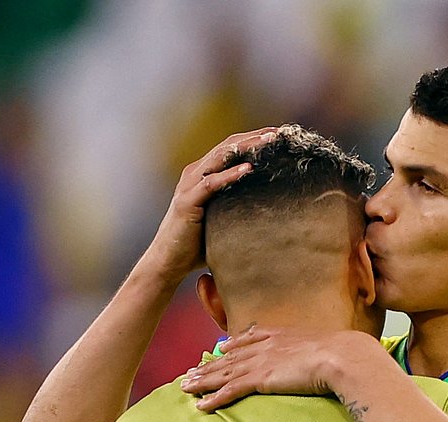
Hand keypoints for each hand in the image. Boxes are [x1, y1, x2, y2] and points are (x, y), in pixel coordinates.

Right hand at [143, 127, 278, 285]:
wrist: (169, 261)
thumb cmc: (198, 244)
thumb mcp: (224, 219)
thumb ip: (239, 207)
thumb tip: (271, 210)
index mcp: (204, 175)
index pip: (231, 149)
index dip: (254, 139)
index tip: (279, 136)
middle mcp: (195, 174)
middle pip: (228, 146)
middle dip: (254, 137)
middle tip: (278, 133)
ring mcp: (189, 185)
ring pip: (220, 157)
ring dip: (246, 147)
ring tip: (268, 141)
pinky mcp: (186, 201)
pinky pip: (211, 183)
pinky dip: (230, 174)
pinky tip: (249, 169)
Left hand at [180, 325, 366, 410]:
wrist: (343, 356)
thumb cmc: (343, 354)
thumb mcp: (326, 345)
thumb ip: (316, 349)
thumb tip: (325, 355)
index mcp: (281, 335)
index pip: (250, 338)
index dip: (233, 345)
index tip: (221, 348)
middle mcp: (266, 346)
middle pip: (230, 357)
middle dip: (209, 366)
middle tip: (190, 374)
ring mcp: (261, 362)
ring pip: (224, 373)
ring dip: (203, 381)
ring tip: (185, 388)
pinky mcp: (260, 379)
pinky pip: (230, 390)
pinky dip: (214, 398)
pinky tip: (202, 405)